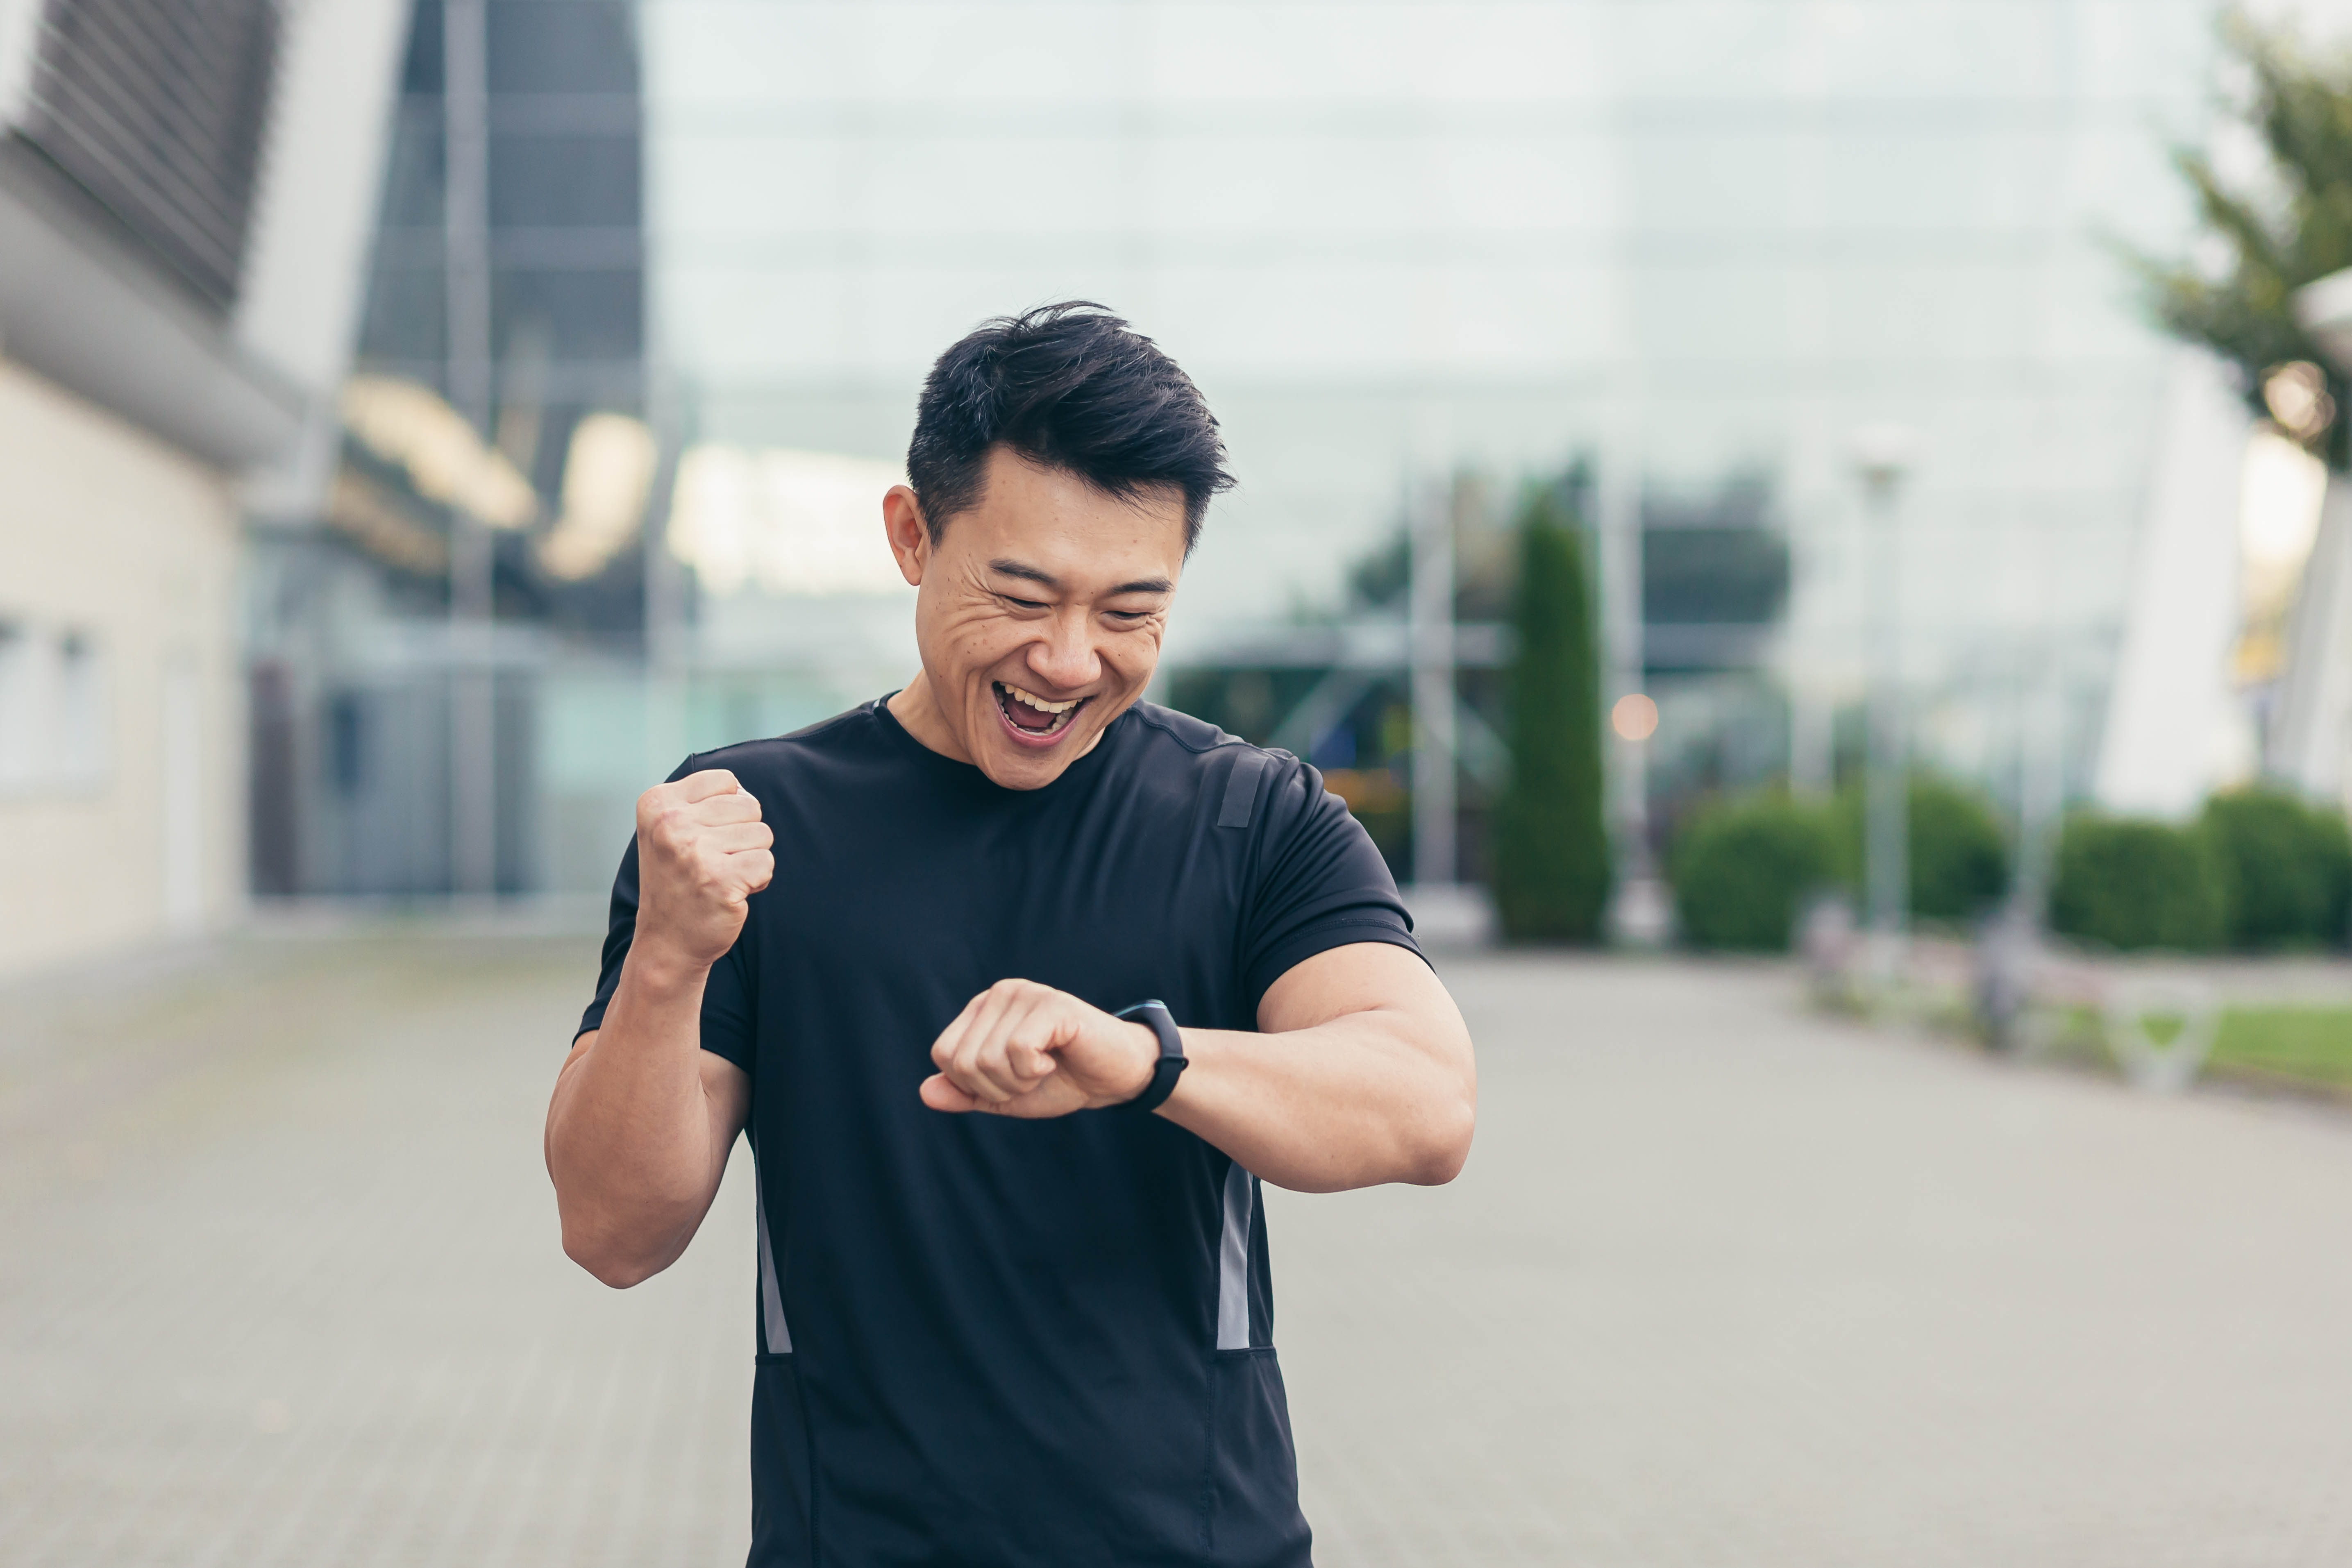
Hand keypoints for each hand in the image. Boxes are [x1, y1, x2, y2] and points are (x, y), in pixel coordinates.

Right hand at [632, 769, 774, 973]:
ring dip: (750, 858)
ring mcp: (694, 851)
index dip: (728, 811)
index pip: (726, 782)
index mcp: (657, 803)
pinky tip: (731, 892)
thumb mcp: (669, 830)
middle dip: (743, 836)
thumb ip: (700, 802)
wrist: (666, 942)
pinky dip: (758, 880)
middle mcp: (670, 823)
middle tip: (714, 862)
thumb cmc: (677, 881)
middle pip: (749, 806)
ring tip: (721, 877)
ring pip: (763, 834)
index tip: (703, 836)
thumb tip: (745, 792)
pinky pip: (766, 863)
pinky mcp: (719, 880)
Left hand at [920, 980, 1159, 1118]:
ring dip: (1018, 1081)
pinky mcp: (1051, 1004)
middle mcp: (999, 994)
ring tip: (1045, 1067)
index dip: (973, 1085)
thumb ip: (965, 1093)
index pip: (944, 1054)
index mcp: (982, 1009)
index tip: (1011, 1080)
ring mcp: (1025, 994)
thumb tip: (925, 1091)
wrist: (1116, 1078)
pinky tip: (1055, 1060)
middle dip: (996, 1087)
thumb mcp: (1005, 1095)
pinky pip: (1017, 1050)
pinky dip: (1034, 1071)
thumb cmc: (1063, 1081)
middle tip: (1031, 1077)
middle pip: (961, 1060)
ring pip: (987, 1058)